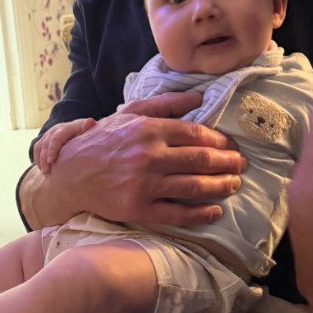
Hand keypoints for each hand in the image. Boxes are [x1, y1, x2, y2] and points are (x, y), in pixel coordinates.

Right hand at [21, 94, 246, 231]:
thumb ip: (165, 104)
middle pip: (201, 160)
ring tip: (235, 184)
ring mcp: (144, 185)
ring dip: (221, 186)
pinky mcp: (138, 209)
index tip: (232, 145)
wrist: (69, 175)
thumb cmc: (101, 142)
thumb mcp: (129, 114)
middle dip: (228, 163)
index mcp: (149, 130)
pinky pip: (177, 213)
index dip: (220, 141)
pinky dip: (200, 213)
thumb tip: (199, 98)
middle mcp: (149, 156)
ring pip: (194, 186)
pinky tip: (215, 210)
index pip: (196, 134)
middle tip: (242, 164)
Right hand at [34, 117, 95, 174]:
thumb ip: (89, 127)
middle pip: (46, 144)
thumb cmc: (86, 133)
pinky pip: (37, 149)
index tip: (51, 161)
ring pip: (39, 146)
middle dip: (45, 158)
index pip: (56, 138)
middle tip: (47, 172)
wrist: (80, 129)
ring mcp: (48, 134)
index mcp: (66, 128)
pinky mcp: (44, 139)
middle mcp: (55, 130)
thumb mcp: (90, 130)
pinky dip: (38, 159)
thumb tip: (90, 121)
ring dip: (40, 160)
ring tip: (45, 173)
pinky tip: (42, 169)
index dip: (52, 149)